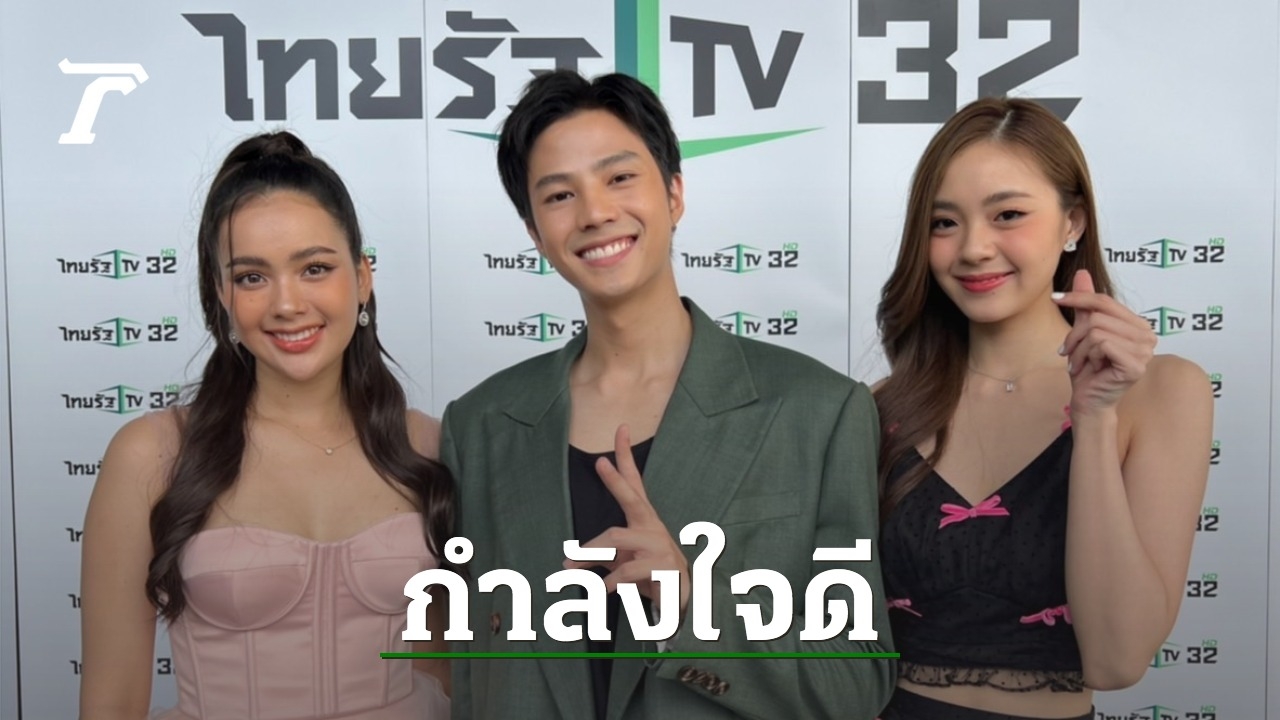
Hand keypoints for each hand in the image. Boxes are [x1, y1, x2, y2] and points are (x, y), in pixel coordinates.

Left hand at [564, 425, 690, 614]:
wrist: (681, 600)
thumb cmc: (648, 572)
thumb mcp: (619, 561)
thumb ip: (595, 557)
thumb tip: (565, 565)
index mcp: (643, 518)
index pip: (635, 482)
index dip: (626, 456)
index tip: (621, 428)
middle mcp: (652, 526)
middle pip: (633, 498)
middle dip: (616, 481)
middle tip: (600, 463)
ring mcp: (660, 545)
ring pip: (618, 537)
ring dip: (591, 551)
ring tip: (569, 567)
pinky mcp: (664, 567)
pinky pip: (629, 569)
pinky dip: (612, 580)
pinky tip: (603, 589)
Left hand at [1053, 269, 1156, 415]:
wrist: (1089, 400)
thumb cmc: (1088, 368)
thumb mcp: (1083, 331)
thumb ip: (1086, 304)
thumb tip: (1083, 272)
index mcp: (1138, 325)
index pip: (1105, 301)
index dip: (1078, 297)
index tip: (1055, 298)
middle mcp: (1148, 335)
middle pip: (1098, 315)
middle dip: (1074, 334)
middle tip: (1066, 351)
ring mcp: (1146, 351)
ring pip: (1097, 330)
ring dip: (1078, 348)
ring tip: (1078, 362)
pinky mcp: (1136, 365)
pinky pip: (1101, 344)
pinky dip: (1087, 356)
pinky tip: (1090, 369)